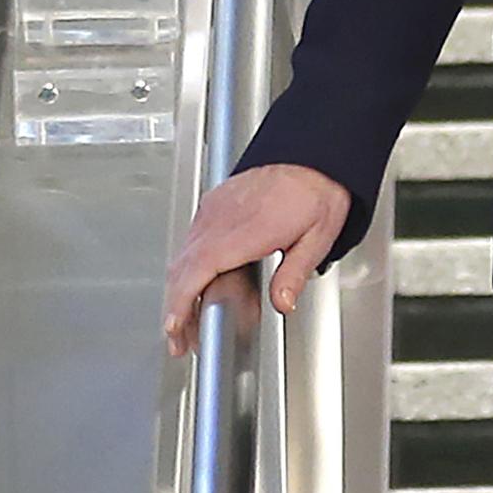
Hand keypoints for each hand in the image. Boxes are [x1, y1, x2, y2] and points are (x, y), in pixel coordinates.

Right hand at [162, 163, 351, 355]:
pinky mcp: (215, 202)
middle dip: (176, 308)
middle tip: (180, 339)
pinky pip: (192, 239)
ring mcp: (215, 208)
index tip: (174, 325)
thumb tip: (282, 303)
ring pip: (183, 255)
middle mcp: (222, 217)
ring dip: (179, 289)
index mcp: (246, 228)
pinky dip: (187, 267)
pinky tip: (197, 284)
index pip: (199, 269)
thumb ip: (295, 273)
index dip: (182, 300)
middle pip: (183, 268)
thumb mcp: (318, 235)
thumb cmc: (318, 189)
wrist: (314, 152)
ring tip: (186, 320)